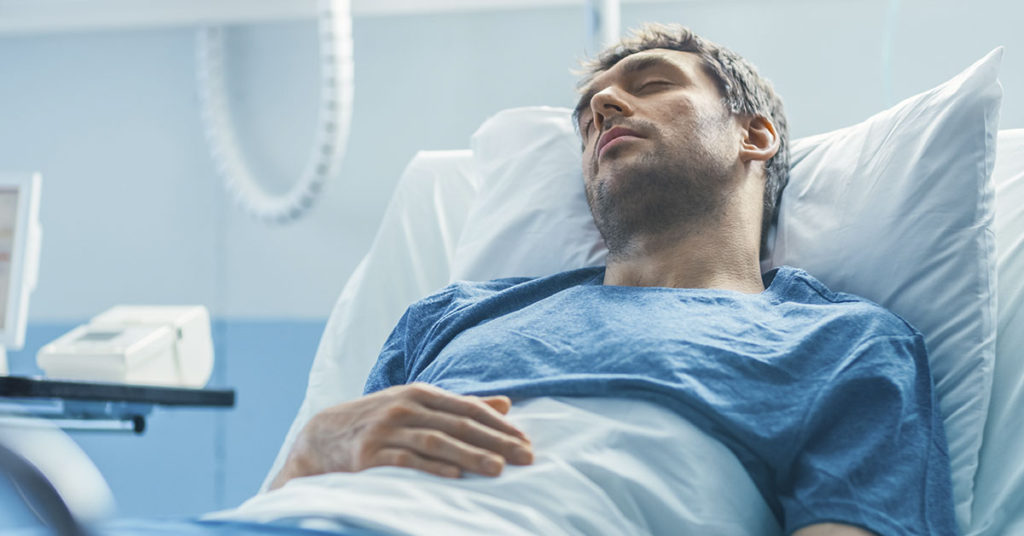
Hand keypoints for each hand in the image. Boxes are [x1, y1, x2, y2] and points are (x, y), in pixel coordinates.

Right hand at [270, 383, 533, 488]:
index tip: (526, 441)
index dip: (499, 425)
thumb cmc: (379, 421)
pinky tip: (454, 475)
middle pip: (458, 425)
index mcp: (420, 394)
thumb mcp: (417, 406)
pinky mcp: (369, 455)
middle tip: (525, 457)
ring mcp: (386, 430)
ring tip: (498, 469)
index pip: (468, 408)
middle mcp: (404, 408)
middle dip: (495, 442)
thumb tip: (505, 405)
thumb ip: (460, 406)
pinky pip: (405, 461)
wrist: (321, 438)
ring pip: (436, 441)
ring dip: (470, 455)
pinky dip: (430, 467)